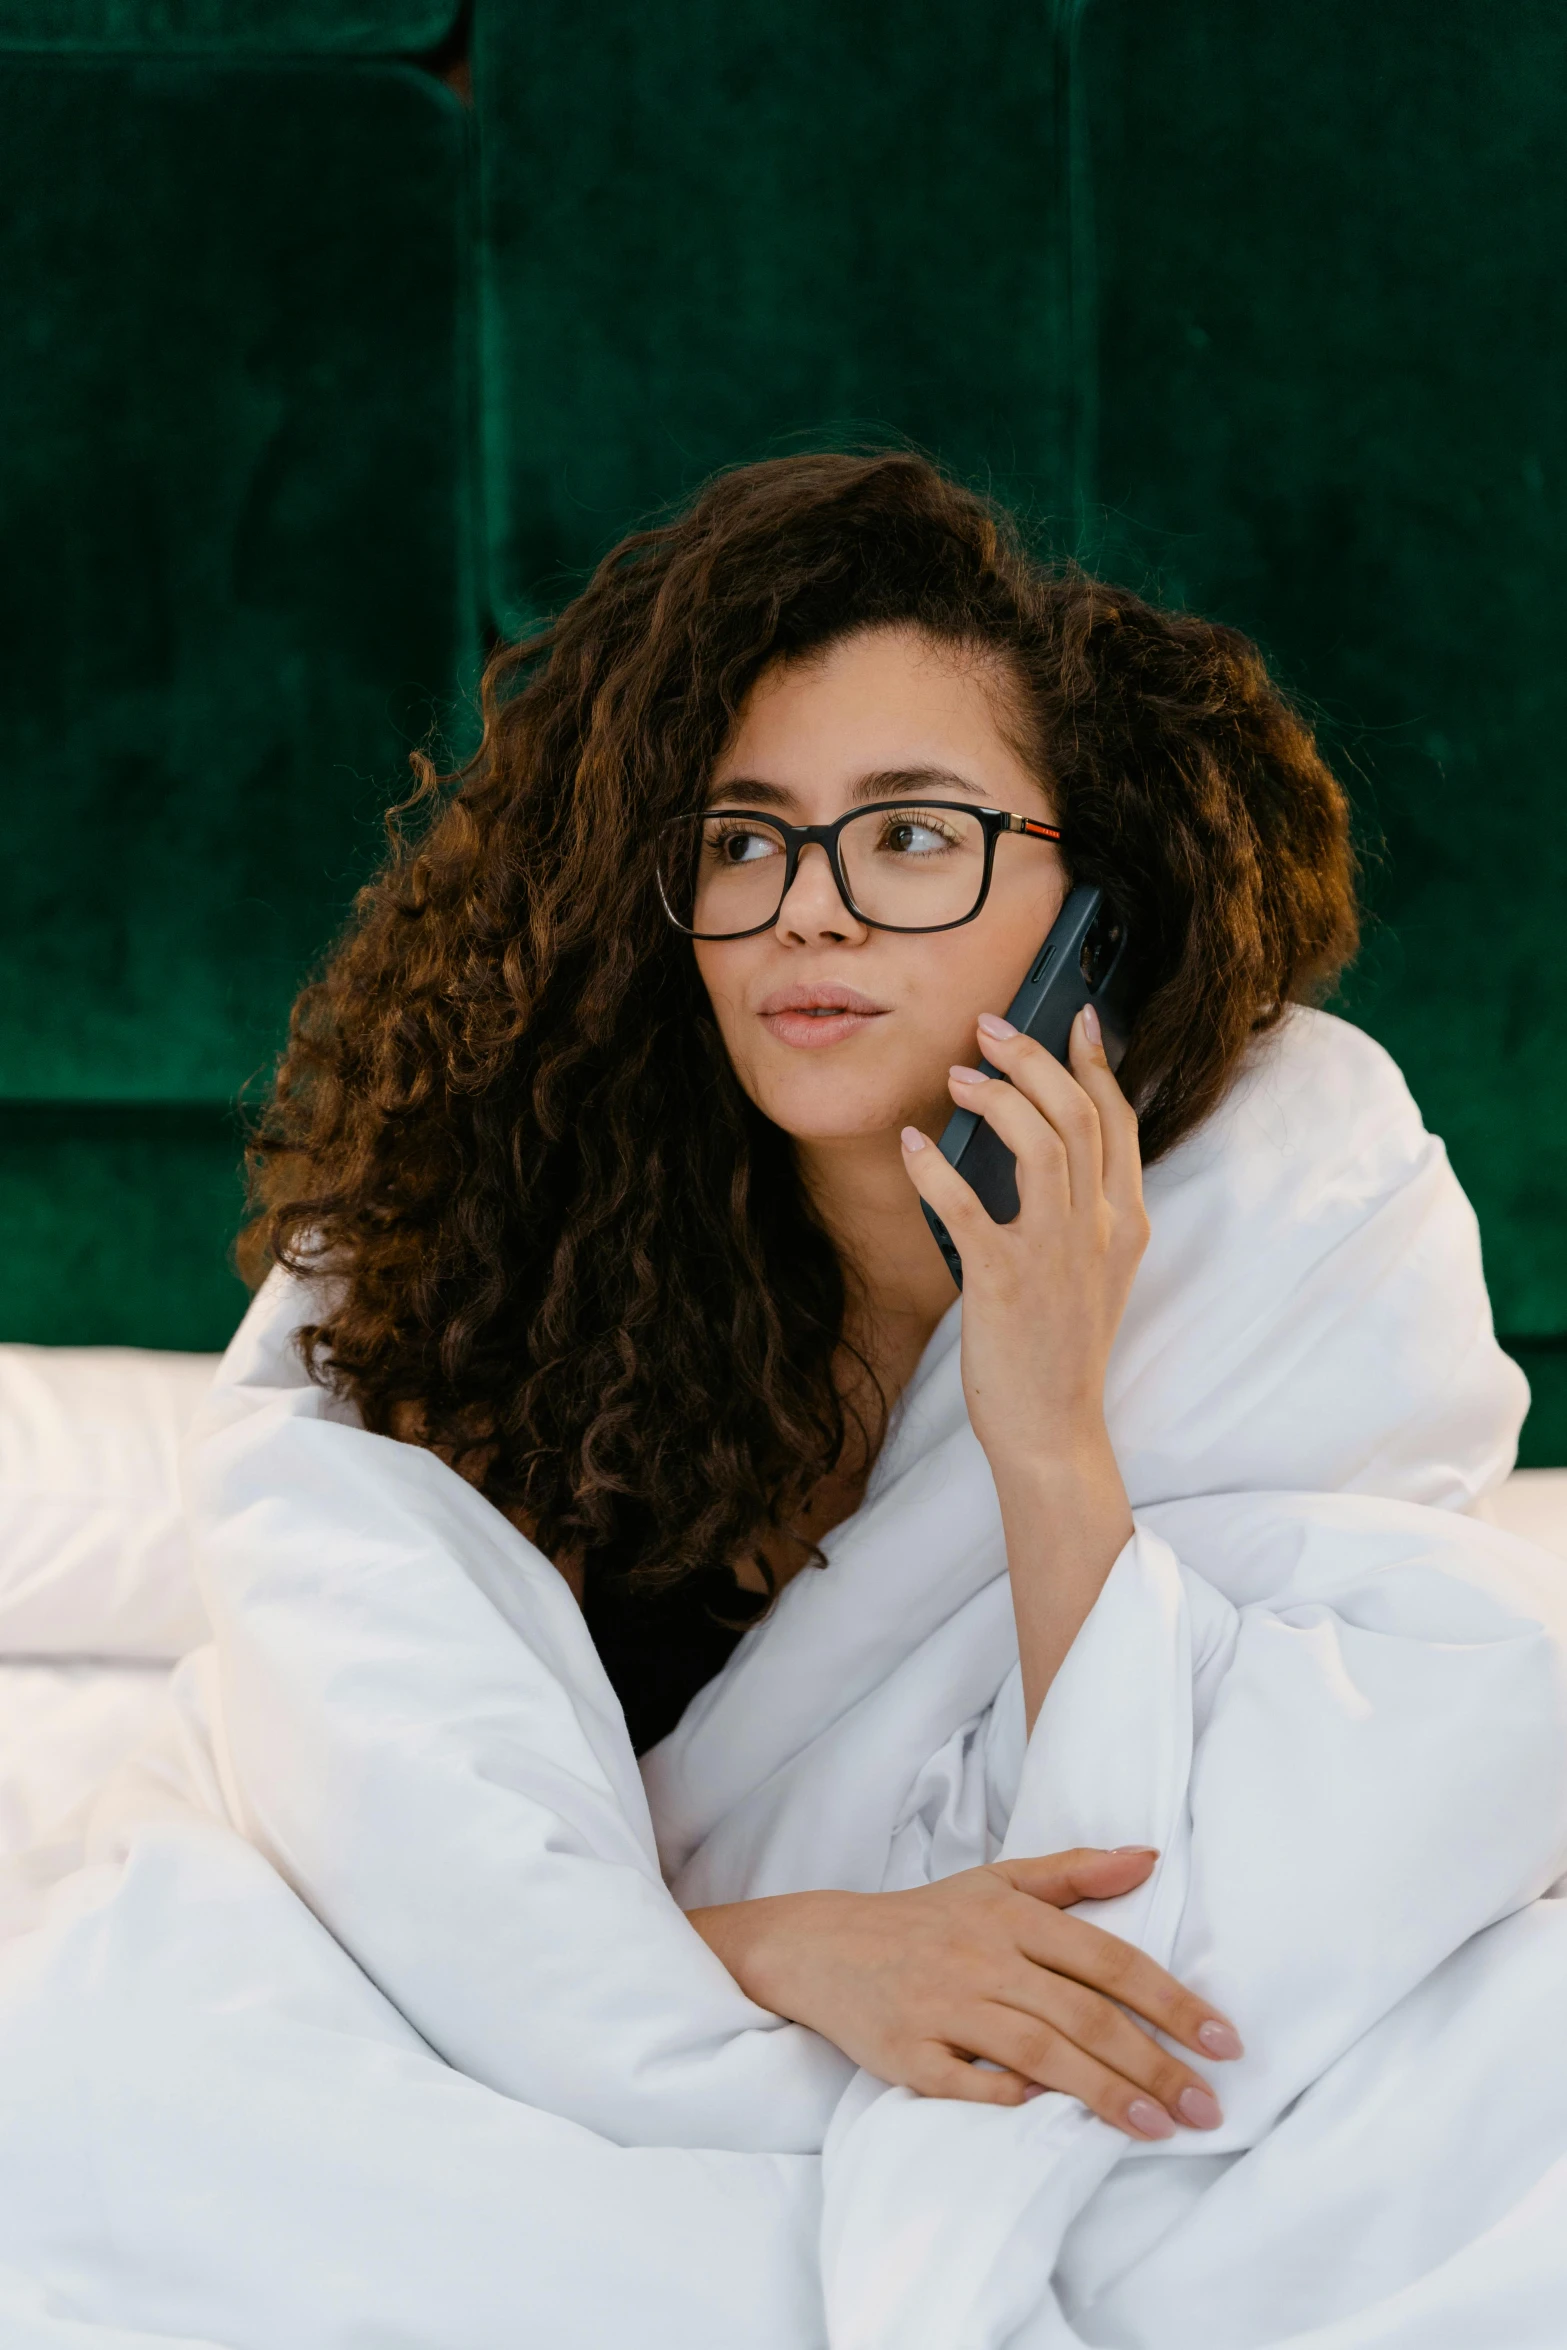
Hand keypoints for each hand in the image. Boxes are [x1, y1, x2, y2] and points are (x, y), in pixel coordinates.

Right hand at [688, 1848, 1240, 2138]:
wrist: (822, 1946)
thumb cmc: (926, 1918)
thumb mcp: (998, 1882)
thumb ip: (1076, 1872)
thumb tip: (1151, 1857)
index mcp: (1013, 1918)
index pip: (1109, 1961)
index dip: (1172, 2000)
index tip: (1225, 2042)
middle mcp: (984, 1959)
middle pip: (1084, 2014)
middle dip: (1153, 2063)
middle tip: (1207, 2107)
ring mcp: (944, 2008)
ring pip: (1038, 2051)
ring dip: (1104, 2092)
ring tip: (1158, 2126)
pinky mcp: (907, 2053)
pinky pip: (967, 2083)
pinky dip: (1009, 2098)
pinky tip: (1053, 2120)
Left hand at [901, 1004, 1147, 1464]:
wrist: (1053, 1431)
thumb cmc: (1062, 1349)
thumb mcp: (1097, 1272)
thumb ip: (1085, 1210)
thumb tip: (1041, 1142)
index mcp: (1128, 1223)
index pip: (1119, 1121)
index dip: (1094, 1062)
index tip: (1072, 1017)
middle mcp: (1102, 1229)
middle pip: (1078, 1114)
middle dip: (1033, 1058)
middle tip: (989, 1027)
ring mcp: (1057, 1253)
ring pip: (1042, 1142)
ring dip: (996, 1096)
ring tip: (957, 1076)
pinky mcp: (1004, 1280)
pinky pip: (966, 1204)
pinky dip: (934, 1166)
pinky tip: (913, 1145)